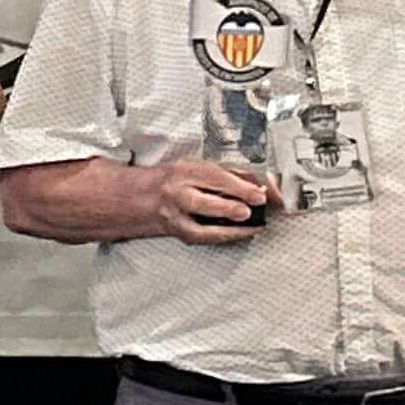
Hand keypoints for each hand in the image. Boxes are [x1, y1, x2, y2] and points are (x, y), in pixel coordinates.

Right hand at [142, 157, 274, 244]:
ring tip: (251, 226)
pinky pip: (201, 237)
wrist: (140, 198)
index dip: (240, 186)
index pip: (215, 176)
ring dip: (228, 226)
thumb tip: (265, 185)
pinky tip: (242, 233)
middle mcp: (176, 193)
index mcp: (184, 171)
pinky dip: (225, 236)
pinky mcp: (176, 232)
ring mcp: (173, 215)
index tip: (261, 194)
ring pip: (200, 223)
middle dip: (229, 206)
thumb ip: (230, 173)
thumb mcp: (198, 167)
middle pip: (201, 200)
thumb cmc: (175, 180)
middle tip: (251, 210)